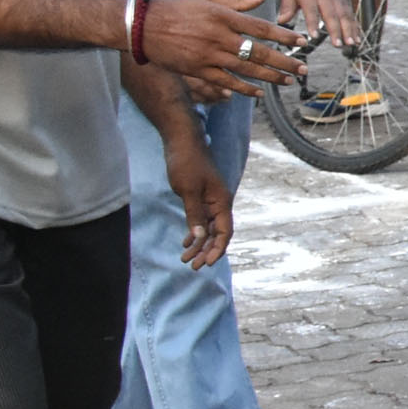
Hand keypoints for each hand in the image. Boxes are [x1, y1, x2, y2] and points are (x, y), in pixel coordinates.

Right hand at [147, 0, 299, 99]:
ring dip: (270, 76)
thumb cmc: (176, 9)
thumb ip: (237, 2)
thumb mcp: (207, 0)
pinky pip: (226, 82)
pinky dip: (245, 88)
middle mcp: (219, 37)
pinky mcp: (198, 70)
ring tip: (289, 80)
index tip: (302, 42)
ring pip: (246, 69)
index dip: (284, 36)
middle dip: (284, 61)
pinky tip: (260, 93)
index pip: (261, 28)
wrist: (141, 26)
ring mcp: (208, 55)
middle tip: (303, 68)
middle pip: (259, 51)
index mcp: (223, 17)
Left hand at [167, 134, 232, 268]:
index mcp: (222, 202)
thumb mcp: (188, 190)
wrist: (182, 141)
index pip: (225, 232)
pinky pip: (200, 220)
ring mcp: (210, 201)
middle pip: (217, 234)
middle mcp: (219, 204)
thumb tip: (200, 237)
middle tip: (192, 267)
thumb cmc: (186, 163)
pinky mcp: (199, 198)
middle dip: (206, 251)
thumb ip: (194, 214)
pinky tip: (186, 242)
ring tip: (185, 259)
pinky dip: (194, 232)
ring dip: (198, 245)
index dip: (218, 249)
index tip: (206, 263)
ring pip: (208, 229)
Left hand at [278, 0, 359, 49]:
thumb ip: (286, 7)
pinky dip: (355, 28)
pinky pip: (351, 16)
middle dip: (336, 31)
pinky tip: (357, 39)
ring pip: (345, 17)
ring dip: (349, 31)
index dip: (313, 23)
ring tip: (351, 44)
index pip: (311, 11)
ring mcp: (338, 0)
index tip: (314, 36)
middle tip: (338, 44)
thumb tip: (280, 21)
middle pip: (332, 15)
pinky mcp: (345, 3)